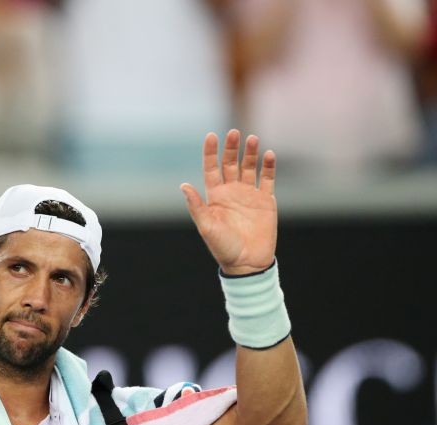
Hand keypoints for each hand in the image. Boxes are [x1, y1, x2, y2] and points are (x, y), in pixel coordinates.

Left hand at [180, 130, 277, 274]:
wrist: (247, 263)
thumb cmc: (223, 248)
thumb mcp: (207, 227)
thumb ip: (196, 206)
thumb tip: (183, 185)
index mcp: (215, 196)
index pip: (211, 168)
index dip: (210, 152)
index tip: (211, 136)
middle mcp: (231, 192)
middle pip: (230, 163)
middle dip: (231, 148)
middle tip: (233, 133)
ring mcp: (249, 195)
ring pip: (249, 167)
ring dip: (250, 153)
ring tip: (253, 139)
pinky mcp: (266, 201)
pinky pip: (268, 179)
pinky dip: (268, 167)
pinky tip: (268, 155)